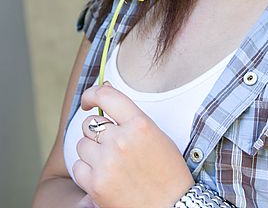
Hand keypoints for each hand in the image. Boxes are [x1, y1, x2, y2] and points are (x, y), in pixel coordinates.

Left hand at [73, 83, 193, 207]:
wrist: (171, 206)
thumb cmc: (167, 170)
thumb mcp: (156, 134)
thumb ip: (130, 116)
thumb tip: (104, 90)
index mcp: (140, 124)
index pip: (106, 96)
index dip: (92, 94)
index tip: (88, 101)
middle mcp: (121, 140)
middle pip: (90, 124)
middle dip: (97, 133)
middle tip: (112, 146)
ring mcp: (107, 163)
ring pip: (82, 145)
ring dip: (92, 152)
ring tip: (111, 164)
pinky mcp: (95, 184)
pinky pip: (78, 167)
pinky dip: (87, 171)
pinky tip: (104, 176)